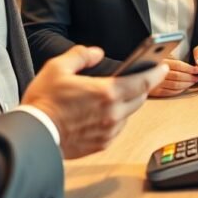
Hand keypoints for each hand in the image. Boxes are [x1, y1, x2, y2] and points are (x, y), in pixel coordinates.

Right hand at [22, 45, 167, 158]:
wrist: (34, 135)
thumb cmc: (44, 103)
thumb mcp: (58, 68)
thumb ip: (81, 55)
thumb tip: (96, 53)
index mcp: (106, 93)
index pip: (143, 82)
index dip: (156, 73)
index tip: (163, 66)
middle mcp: (112, 114)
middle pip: (139, 98)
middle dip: (141, 86)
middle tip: (139, 76)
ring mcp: (108, 131)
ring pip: (128, 113)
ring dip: (126, 102)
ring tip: (113, 93)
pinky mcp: (101, 143)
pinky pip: (116, 127)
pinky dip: (114, 117)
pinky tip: (100, 111)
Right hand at [150, 58, 197, 97]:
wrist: (136, 73)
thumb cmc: (151, 63)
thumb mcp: (161, 56)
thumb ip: (172, 59)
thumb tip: (189, 65)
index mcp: (160, 61)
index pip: (178, 65)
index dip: (190, 68)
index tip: (197, 70)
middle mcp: (157, 72)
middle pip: (178, 76)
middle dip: (191, 77)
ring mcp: (155, 84)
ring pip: (175, 85)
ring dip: (187, 84)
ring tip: (194, 82)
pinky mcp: (155, 92)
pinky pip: (170, 93)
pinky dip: (179, 90)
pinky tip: (184, 88)